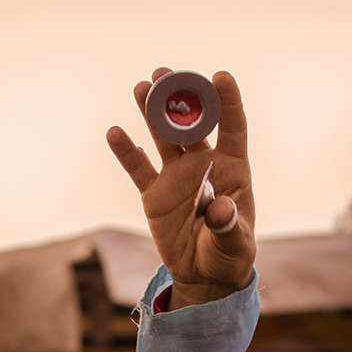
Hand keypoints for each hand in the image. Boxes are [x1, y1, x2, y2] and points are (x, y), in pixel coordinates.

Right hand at [107, 69, 254, 309]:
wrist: (204, 276)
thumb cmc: (230, 256)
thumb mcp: (236, 244)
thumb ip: (229, 225)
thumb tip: (220, 209)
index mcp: (233, 169)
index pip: (232, 128)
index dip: (228, 101)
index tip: (220, 76)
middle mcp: (204, 164)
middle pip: (192, 124)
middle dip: (179, 98)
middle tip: (164, 75)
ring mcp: (177, 176)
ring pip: (163, 137)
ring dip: (152, 112)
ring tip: (141, 88)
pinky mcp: (154, 193)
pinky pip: (138, 168)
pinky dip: (127, 152)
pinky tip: (115, 133)